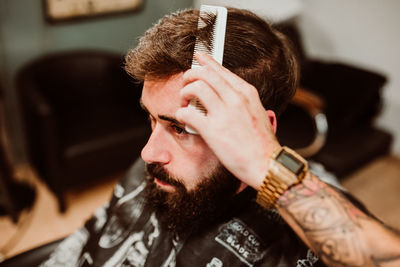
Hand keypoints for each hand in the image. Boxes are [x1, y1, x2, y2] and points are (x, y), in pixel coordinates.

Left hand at [176, 52, 280, 189]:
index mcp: (246, 93)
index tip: (198, 57)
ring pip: (195, 88)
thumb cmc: (261, 143)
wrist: (267, 164)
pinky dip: (180, 114)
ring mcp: (224, 114)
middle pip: (205, 74)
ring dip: (184, 94)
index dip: (206, 62)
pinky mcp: (213, 131)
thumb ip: (241, 101)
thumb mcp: (257, 112)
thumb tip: (224, 94)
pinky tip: (183, 119)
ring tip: (184, 104)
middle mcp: (236, 99)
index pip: (221, 70)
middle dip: (190, 76)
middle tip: (185, 85)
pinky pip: (188, 113)